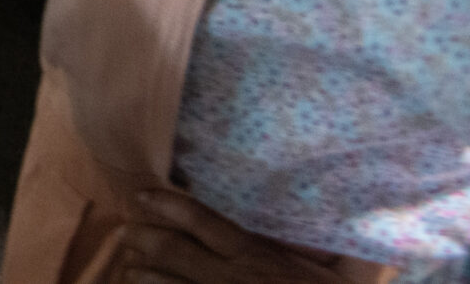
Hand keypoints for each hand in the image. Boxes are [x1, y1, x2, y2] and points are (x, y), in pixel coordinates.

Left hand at [117, 191, 344, 283]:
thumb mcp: (345, 270)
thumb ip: (329, 239)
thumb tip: (338, 194)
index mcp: (255, 256)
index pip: (202, 221)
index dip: (168, 205)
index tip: (142, 195)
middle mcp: (231, 278)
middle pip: (174, 252)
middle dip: (144, 239)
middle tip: (125, 231)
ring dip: (143, 277)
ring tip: (127, 269)